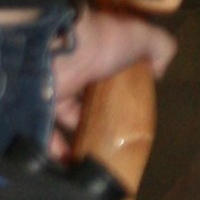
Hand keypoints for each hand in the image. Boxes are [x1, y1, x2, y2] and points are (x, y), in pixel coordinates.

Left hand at [50, 6, 176, 155]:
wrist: (57, 49)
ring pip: (71, 118)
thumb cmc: (102, 42)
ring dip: (83, 135)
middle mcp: (77, 71)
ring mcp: (56, 91)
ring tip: (100, 154)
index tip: (136, 105)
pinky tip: (75, 163)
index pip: (113, 70)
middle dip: (103, 115)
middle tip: (119, 135)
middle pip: (91, 97)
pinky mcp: (40, 110)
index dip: (124, 86)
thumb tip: (159, 72)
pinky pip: (49, 135)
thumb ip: (160, 48)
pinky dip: (59, 151)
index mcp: (100, 52)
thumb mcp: (142, 36)